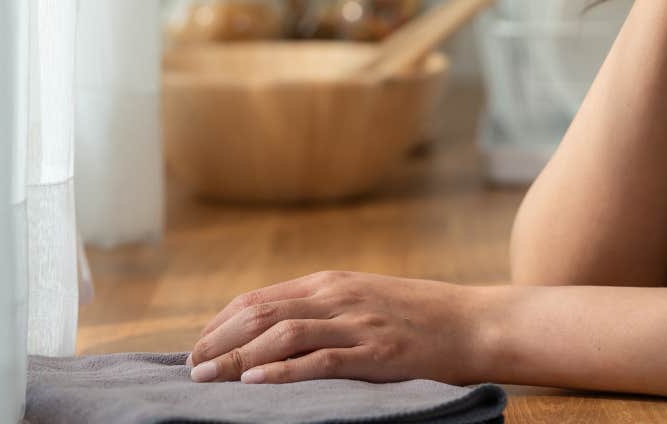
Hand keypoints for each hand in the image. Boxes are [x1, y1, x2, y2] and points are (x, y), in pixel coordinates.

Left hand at [185, 270, 497, 385]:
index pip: (260, 298)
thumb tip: (278, 331)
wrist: (476, 322)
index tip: (198, 346)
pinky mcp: (377, 351)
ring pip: (283, 334)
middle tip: (190, 367)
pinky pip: (321, 359)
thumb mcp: (366, 300)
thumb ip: (326, 309)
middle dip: (219, 341)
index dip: (221, 323)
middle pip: (261, 313)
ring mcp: (358, 322)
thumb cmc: (422, 317)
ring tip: (209, 378)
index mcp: (332, 283)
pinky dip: (285, 371)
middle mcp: (338, 297)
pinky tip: (257, 384)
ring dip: (239, 357)